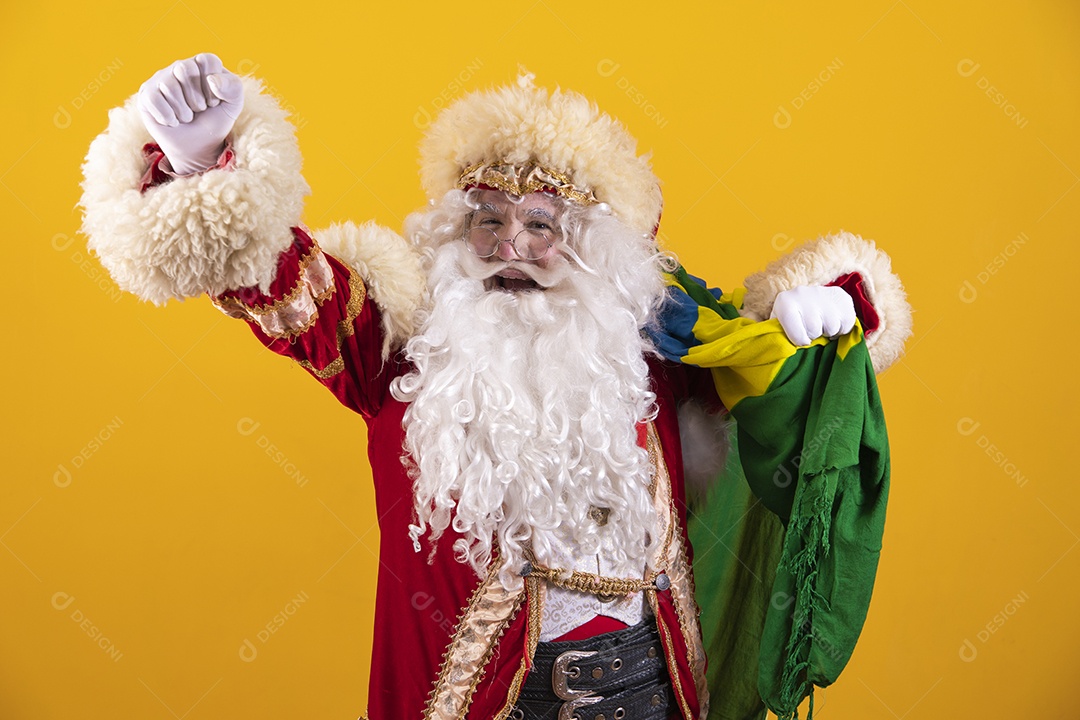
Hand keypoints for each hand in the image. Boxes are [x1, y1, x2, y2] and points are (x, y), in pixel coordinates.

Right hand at [137, 53, 243, 175]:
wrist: (198, 146)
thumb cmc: (214, 122)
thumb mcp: (233, 105)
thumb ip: (233, 87)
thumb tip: (212, 79)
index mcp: (201, 65)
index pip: (206, 60)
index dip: (213, 85)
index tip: (213, 102)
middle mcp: (179, 67)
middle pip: (184, 68)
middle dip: (196, 98)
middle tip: (199, 109)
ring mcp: (160, 79)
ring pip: (168, 85)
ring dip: (183, 111)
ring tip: (187, 117)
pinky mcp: (147, 94)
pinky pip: (153, 99)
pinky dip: (167, 116)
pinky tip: (172, 121)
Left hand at [771, 285, 856, 345]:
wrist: (804, 299)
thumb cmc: (790, 321)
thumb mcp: (778, 327)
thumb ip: (779, 338)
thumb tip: (784, 353)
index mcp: (785, 302)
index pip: (797, 335)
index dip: (801, 341)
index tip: (801, 339)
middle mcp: (803, 294)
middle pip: (814, 330)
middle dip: (814, 336)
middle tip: (811, 330)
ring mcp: (824, 293)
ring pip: (832, 327)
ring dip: (828, 332)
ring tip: (821, 325)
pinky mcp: (842, 297)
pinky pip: (848, 323)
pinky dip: (842, 329)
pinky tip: (833, 322)